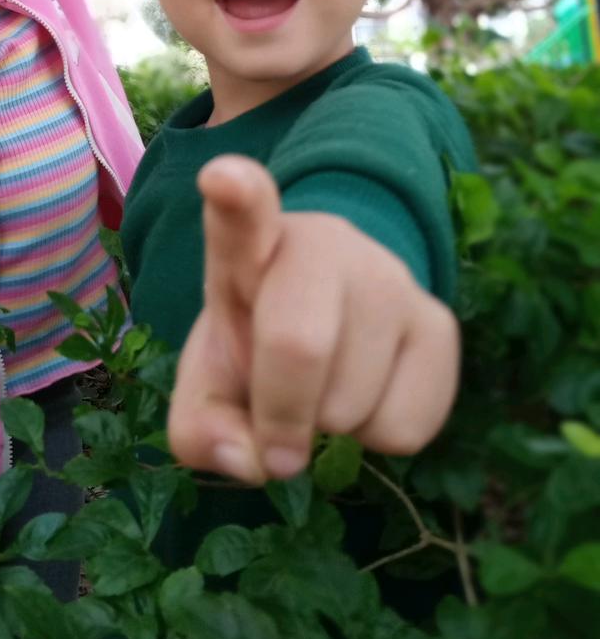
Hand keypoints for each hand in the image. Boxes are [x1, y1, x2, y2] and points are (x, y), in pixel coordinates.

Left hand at [167, 155, 459, 484]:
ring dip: (327, 426)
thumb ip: (200, 427)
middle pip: (299, 344)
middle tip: (274, 432)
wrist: (329, 320)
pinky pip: (406, 427)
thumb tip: (253, 460)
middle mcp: (323, 246)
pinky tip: (364, 393)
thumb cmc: (254, 344)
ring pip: (352, 403)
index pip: (242, 214)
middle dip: (280, 414)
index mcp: (247, 246)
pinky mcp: (439, 324)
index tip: (223, 177)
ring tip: (321, 384)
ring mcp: (389, 278)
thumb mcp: (208, 382)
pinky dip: (374, 439)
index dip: (235, 196)